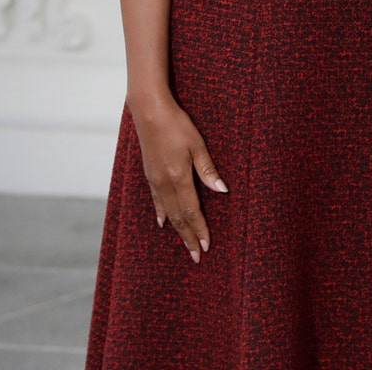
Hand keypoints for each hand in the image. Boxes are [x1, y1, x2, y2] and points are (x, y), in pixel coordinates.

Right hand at [129, 97, 226, 262]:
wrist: (149, 113)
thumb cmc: (178, 126)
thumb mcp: (198, 146)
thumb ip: (208, 170)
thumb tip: (222, 191)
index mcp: (179, 178)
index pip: (192, 212)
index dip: (200, 230)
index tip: (206, 247)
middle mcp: (164, 184)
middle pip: (179, 218)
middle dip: (188, 238)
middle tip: (196, 257)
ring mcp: (154, 180)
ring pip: (168, 212)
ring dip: (177, 230)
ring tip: (185, 245)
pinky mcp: (149, 174)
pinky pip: (156, 200)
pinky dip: (162, 213)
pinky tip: (163, 222)